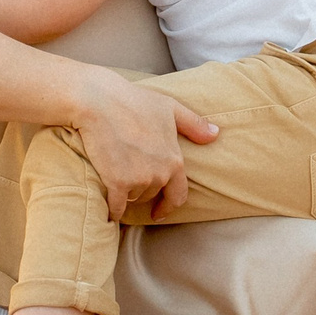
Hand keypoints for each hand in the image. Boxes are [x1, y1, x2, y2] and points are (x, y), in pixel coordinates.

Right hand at [71, 72, 219, 221]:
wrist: (99, 102)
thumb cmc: (134, 101)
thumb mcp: (170, 108)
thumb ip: (193, 124)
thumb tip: (215, 135)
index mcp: (174, 160)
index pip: (178, 194)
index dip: (168, 206)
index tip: (159, 213)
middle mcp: (159, 174)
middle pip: (150, 194)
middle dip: (140, 188)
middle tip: (126, 171)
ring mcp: (138, 180)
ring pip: (132, 198)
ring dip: (124, 192)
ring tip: (114, 171)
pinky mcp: (117, 184)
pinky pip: (116, 207)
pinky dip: (112, 209)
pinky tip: (107, 208)